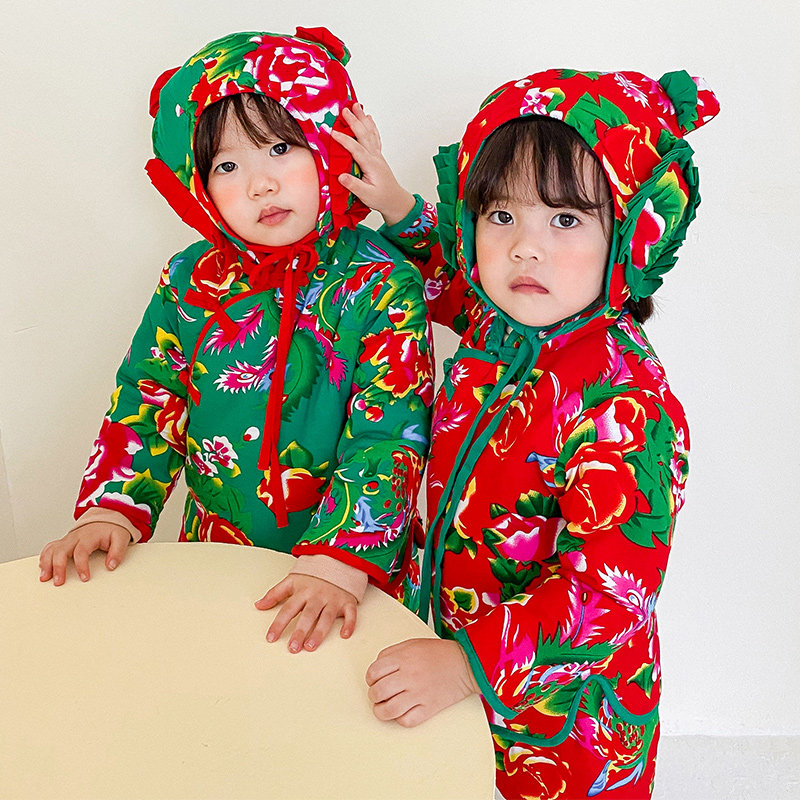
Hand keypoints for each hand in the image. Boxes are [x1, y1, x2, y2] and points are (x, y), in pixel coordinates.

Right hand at [39, 523, 131, 584]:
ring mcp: (68, 539)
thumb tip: (111, 566)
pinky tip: (43, 567)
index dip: (81, 566)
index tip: (85, 578)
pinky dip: (44, 557)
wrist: (106, 518)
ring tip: (45, 577)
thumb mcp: (120, 538)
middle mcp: (75, 537)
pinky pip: (50, 548)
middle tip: (59, 581)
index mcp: (89, 536)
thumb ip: (117, 552)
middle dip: (58, 567)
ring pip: (52, 549)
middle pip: (61, 550)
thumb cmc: (111, 529)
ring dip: (46, 563)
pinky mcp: (64, 542)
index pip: (81, 551)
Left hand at [255, 573, 357, 652]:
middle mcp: (318, 596)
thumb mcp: (292, 580)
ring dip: (319, 632)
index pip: (288, 609)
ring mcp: (334, 599)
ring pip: (327, 617)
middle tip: (293, 648)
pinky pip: (351, 613)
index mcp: (303, 591)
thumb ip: (275, 593)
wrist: (337, 561)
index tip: (271, 638)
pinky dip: (349, 624)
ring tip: (310, 646)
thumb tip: (258, 605)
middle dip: (300, 631)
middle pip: (308, 615)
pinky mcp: (348, 601)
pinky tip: (344, 635)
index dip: (279, 624)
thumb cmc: (313, 575)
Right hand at [332, 103, 415, 224]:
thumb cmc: (381, 198)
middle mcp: (375, 157)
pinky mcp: (377, 156)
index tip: (332, 132)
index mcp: (371, 165)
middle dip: (354, 121)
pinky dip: (371, 126)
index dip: (344, 140)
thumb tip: (341, 176)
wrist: (395, 200)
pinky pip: (374, 137)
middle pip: (364, 135)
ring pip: (369, 133)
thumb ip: (354, 185)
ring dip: (362, 118)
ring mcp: (377, 155)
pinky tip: (368, 118)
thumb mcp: (366, 195)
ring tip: (356, 106)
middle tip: (345, 109)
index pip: (356, 149)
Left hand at [366, 638, 478, 726]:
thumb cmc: (438, 653)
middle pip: (378, 692)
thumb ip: (392, 653)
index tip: (373, 681)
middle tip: (378, 695)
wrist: (465, 663)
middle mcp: (409, 676)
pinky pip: (407, 721)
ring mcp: (419, 694)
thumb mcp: (412, 644)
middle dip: (374, 696)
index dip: (369, 678)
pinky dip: (400, 719)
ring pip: (389, 710)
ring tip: (384, 708)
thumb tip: (376, 669)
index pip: (374, 672)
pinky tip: (402, 712)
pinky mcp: (429, 708)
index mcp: (403, 658)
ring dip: (381, 711)